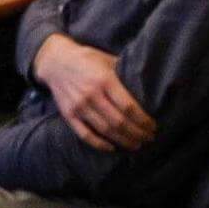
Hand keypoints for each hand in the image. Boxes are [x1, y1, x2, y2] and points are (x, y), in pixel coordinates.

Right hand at [32, 35, 155, 152]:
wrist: (55, 61)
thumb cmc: (87, 59)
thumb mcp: (107, 59)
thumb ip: (124, 71)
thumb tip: (146, 83)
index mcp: (105, 80)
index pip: (128, 106)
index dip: (143, 120)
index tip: (153, 125)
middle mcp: (92, 95)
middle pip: (119, 122)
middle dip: (137, 133)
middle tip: (149, 138)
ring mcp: (79, 107)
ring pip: (105, 130)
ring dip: (123, 140)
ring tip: (136, 145)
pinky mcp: (69, 115)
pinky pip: (85, 134)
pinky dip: (99, 144)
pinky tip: (112, 148)